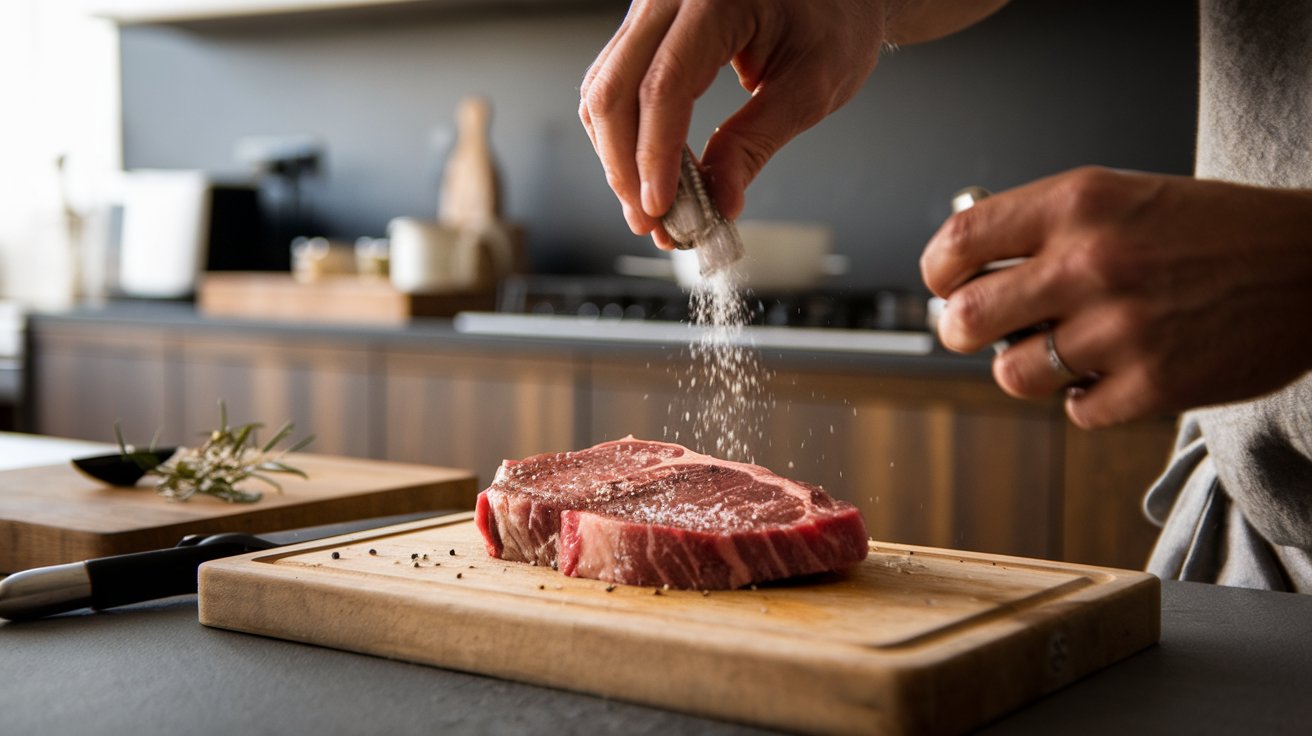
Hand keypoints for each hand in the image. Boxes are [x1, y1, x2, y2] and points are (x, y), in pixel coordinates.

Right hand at [579, 0, 887, 247]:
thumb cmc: (834, 20)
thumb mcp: (810, 88)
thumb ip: (756, 144)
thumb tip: (719, 200)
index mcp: (716, 1)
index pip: (664, 85)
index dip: (655, 155)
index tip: (661, 207)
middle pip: (614, 91)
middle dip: (625, 167)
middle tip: (651, 223)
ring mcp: (651, 9)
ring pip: (603, 90)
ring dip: (618, 158)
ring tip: (651, 209)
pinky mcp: (647, 28)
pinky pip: (614, 83)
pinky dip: (625, 135)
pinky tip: (648, 172)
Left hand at [920, 166, 1311, 428]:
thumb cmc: (1210, 229)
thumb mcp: (1119, 197)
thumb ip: (1042, 228)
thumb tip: (963, 272)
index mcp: (1077, 203)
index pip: (957, 243)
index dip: (938, 273)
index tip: (946, 285)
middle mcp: (1091, 262)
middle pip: (965, 320)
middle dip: (965, 331)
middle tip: (985, 329)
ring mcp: (1122, 328)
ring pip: (1012, 374)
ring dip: (1027, 368)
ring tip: (1062, 351)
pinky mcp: (1154, 385)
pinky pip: (1075, 410)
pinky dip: (1087, 399)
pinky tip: (1116, 372)